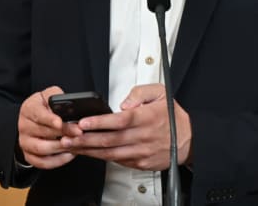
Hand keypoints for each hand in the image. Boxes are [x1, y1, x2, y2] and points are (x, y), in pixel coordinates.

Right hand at [16, 86, 83, 169]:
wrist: (35, 117)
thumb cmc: (46, 105)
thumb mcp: (51, 95)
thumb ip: (59, 99)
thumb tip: (71, 108)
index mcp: (29, 109)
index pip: (38, 114)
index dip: (49, 119)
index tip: (60, 123)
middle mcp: (24, 126)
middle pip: (42, 132)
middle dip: (63, 133)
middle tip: (78, 133)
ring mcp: (24, 141)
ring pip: (41, 149)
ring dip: (60, 148)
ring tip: (75, 144)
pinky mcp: (28, 155)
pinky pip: (42, 162)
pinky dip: (56, 161)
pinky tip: (69, 155)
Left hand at [60, 83, 191, 170]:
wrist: (190, 140)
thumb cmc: (173, 117)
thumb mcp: (161, 93)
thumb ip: (140, 93)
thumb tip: (124, 102)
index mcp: (147, 118)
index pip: (120, 121)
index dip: (100, 122)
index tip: (84, 122)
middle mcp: (144, 137)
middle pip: (111, 140)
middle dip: (86, 139)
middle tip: (67, 137)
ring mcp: (142, 152)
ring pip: (111, 154)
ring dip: (89, 151)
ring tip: (72, 146)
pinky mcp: (141, 163)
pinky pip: (118, 161)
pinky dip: (102, 158)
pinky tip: (89, 153)